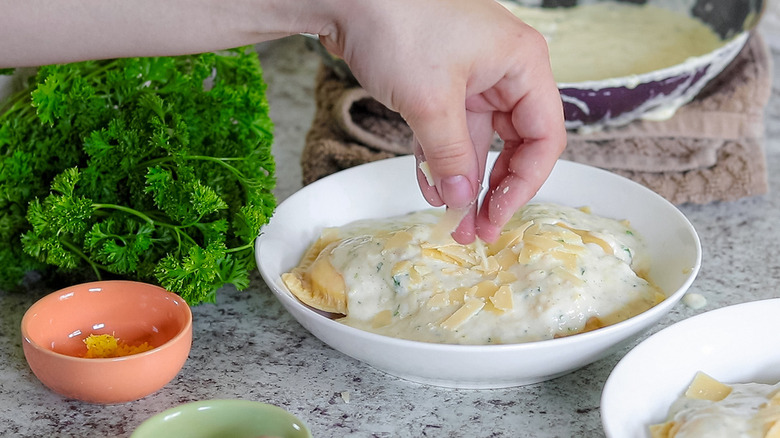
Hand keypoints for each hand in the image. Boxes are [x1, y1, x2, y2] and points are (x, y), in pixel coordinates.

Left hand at [319, 0, 565, 242]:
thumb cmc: (397, 22)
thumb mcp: (430, 101)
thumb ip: (451, 157)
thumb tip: (463, 201)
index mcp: (523, 64)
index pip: (544, 137)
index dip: (524, 184)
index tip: (498, 216)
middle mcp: (504, 71)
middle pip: (515, 144)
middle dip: (493, 188)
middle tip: (476, 228)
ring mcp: (472, 78)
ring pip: (478, 142)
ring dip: (463, 180)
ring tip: (451, 218)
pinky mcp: (442, 85)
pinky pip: (450, 132)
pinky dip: (439, 159)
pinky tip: (429, 187)